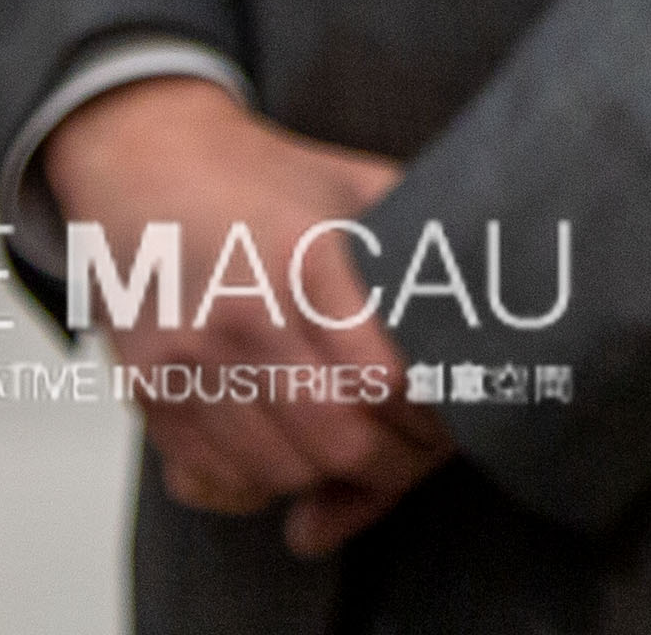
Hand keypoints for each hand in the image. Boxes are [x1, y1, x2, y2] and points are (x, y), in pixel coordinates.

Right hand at [36, 77, 450, 557]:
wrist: (145, 163)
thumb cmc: (272, 183)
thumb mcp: (358, 190)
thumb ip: (428, 246)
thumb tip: (506, 311)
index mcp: (308, 256)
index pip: (385, 379)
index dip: (432, 419)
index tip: (456, 420)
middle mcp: (243, 311)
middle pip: (336, 440)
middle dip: (392, 466)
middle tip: (414, 453)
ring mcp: (186, 356)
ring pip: (277, 474)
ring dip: (327, 481)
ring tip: (356, 449)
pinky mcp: (145, 390)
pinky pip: (212, 482)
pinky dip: (259, 488)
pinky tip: (286, 452)